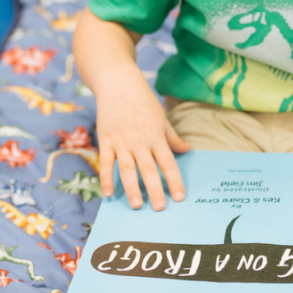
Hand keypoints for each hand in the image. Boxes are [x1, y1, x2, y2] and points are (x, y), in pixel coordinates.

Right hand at [93, 64, 190, 210]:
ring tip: (137, 205)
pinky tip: (108, 194)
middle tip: (160, 208)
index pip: (168, 163)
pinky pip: (106, 163)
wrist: (118, 84)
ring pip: (127, 169)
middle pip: (149, 170)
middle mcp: (139, 142)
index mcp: (156, 137)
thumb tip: (187, 150)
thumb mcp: (161, 118)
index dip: (174, 181)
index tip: (180, 197)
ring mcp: (121, 142)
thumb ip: (172, 137)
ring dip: (132, 188)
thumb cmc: (143, 101)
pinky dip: (106, 178)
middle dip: (155, 190)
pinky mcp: (105, 140)